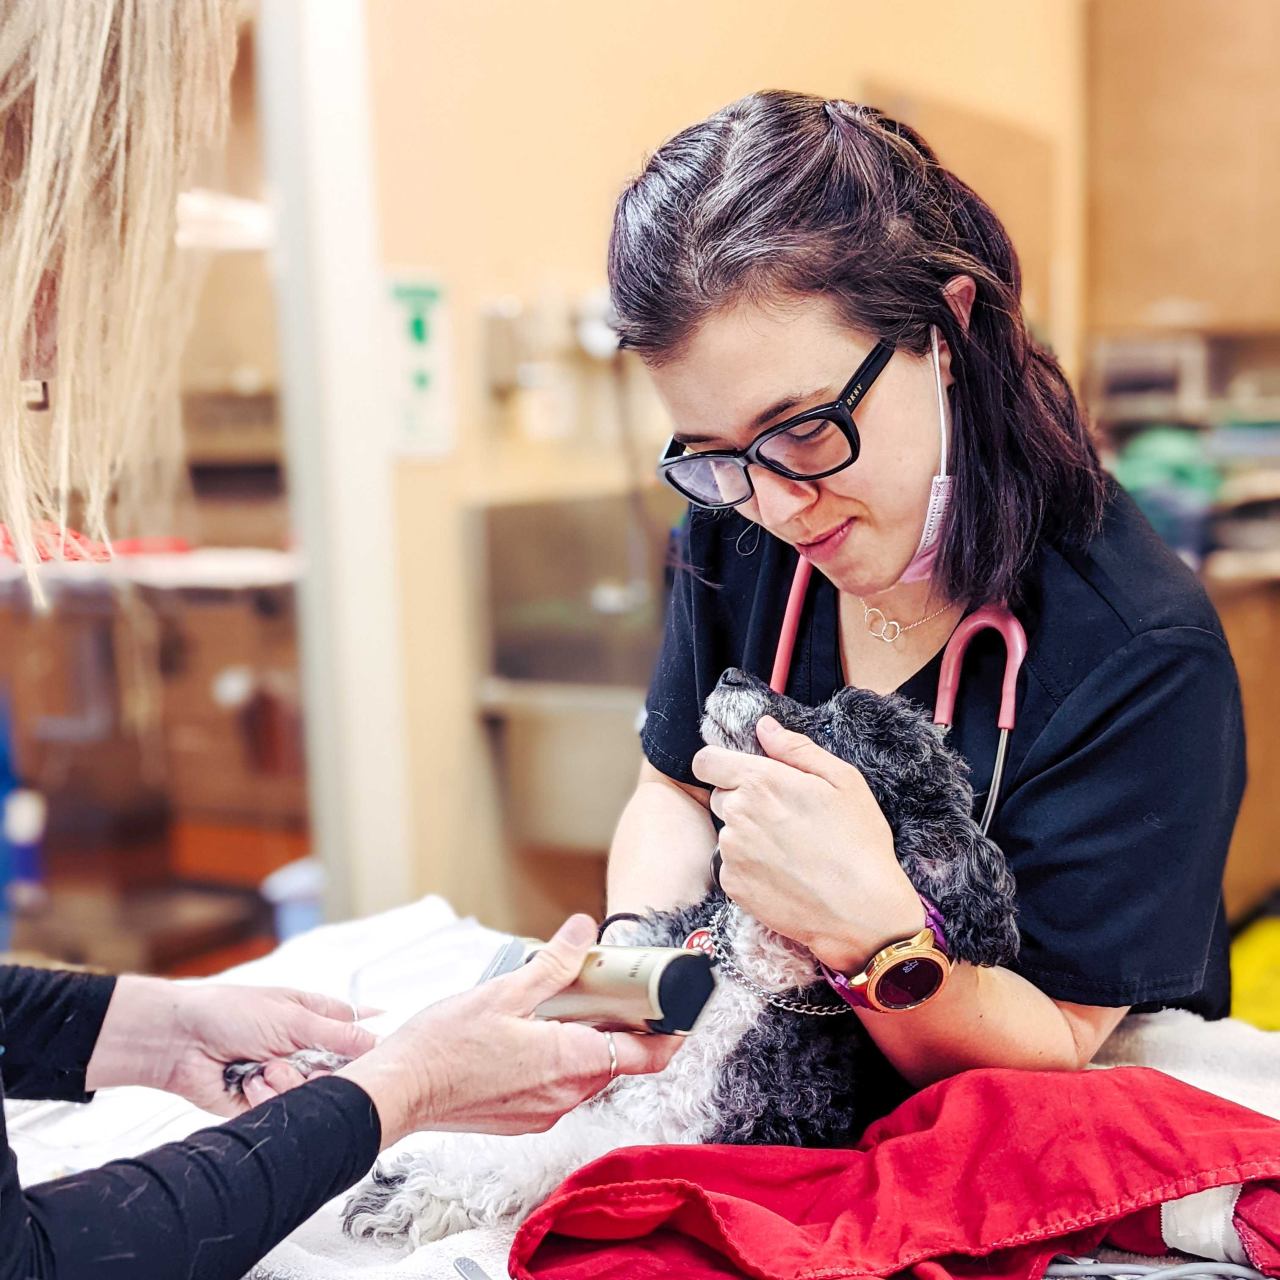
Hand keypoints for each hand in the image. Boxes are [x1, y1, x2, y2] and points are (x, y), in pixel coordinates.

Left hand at [86, 977, 377, 1115]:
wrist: (180, 1042)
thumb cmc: (232, 1012)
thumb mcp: (293, 1016)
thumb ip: (338, 1033)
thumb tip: (379, 1041)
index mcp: (317, 1019)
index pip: (359, 1034)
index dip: (371, 1048)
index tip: (380, 1061)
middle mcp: (305, 1050)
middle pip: (340, 1074)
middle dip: (323, 1071)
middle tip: (306, 1063)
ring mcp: (286, 1077)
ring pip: (314, 1096)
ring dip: (289, 1083)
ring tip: (265, 1068)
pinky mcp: (266, 1104)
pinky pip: (285, 1111)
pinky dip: (268, 1097)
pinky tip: (249, 1082)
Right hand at [337, 914, 681, 1148]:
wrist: (397, 1093)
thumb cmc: (443, 1046)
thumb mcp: (502, 991)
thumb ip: (552, 963)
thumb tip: (585, 930)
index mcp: (569, 1062)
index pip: (645, 1057)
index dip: (669, 1035)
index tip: (680, 1014)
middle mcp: (564, 1095)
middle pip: (615, 1063)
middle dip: (619, 1028)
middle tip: (608, 991)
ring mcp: (543, 1111)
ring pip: (587, 1075)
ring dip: (586, 1043)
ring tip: (563, 1007)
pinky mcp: (522, 1118)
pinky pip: (559, 1088)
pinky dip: (561, 1060)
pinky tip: (533, 1035)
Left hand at [692, 715, 922, 970]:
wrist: (861, 913)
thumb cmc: (859, 843)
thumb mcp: (843, 781)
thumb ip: (795, 748)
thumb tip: (764, 726)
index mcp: (761, 781)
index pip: (706, 761)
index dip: (720, 764)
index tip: (740, 773)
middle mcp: (737, 814)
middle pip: (720, 795)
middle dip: (742, 799)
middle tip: (783, 816)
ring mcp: (732, 852)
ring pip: (727, 830)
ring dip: (746, 834)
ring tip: (788, 848)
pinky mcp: (733, 885)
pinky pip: (731, 865)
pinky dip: (749, 866)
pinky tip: (783, 873)